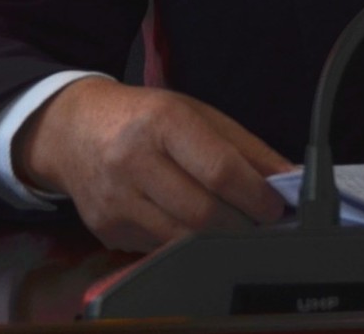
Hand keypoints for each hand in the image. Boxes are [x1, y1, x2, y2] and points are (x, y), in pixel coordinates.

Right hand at [15, 79, 291, 250]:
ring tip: (234, 225)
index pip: (219, 169)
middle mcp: (133, 160)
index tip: (276, 206)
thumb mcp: (197, 115)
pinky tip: (194, 227)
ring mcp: (115, 199)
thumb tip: (289, 178)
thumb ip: (245, 148)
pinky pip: (160, 249)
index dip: (255, 194)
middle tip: (260, 221)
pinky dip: (186, 244)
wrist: (74, 129)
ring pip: (183, 239)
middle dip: (242, 223)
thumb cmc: (145, 118)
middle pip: (203, 212)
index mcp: (163, 122)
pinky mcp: (106, 229)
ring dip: (218, 239)